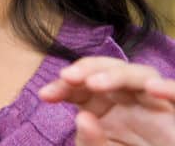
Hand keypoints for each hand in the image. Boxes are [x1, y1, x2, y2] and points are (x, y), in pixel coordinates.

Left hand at [39, 56, 174, 145]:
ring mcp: (155, 104)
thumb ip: (90, 141)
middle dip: (87, 69)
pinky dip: (169, 88)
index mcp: (105, 105)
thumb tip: (83, 118)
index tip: (45, 95)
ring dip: (117, 75)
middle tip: (67, 77)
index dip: (64, 85)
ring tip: (95, 84)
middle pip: (110, 70)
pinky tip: (153, 88)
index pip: (83, 85)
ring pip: (141, 74)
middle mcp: (130, 99)